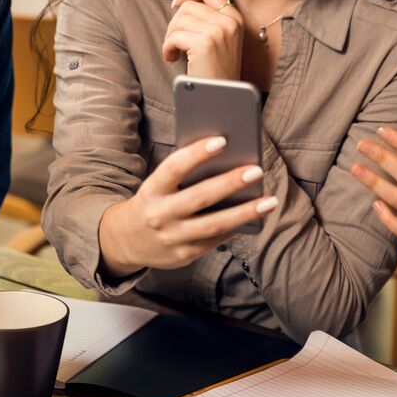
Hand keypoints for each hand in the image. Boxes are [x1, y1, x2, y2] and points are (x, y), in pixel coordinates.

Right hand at [98, 136, 278, 276]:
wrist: (126, 241)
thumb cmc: (153, 202)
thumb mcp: (157, 186)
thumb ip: (182, 176)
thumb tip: (225, 160)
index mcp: (152, 190)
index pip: (174, 168)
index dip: (197, 154)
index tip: (222, 140)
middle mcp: (160, 215)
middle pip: (200, 197)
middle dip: (230, 183)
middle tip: (256, 170)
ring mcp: (172, 238)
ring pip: (214, 225)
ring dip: (245, 212)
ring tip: (269, 201)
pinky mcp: (184, 255)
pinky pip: (215, 240)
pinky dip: (235, 228)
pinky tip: (253, 218)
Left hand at [162, 0, 243, 79]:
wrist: (223, 97)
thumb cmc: (217, 71)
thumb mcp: (221, 39)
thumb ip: (209, 20)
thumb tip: (182, 2)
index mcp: (235, 18)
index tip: (175, 4)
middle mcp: (229, 22)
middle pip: (188, 6)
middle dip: (175, 23)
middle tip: (174, 43)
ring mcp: (218, 32)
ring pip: (179, 20)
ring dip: (170, 37)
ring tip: (174, 53)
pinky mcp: (205, 44)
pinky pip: (175, 37)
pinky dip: (167, 48)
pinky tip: (172, 59)